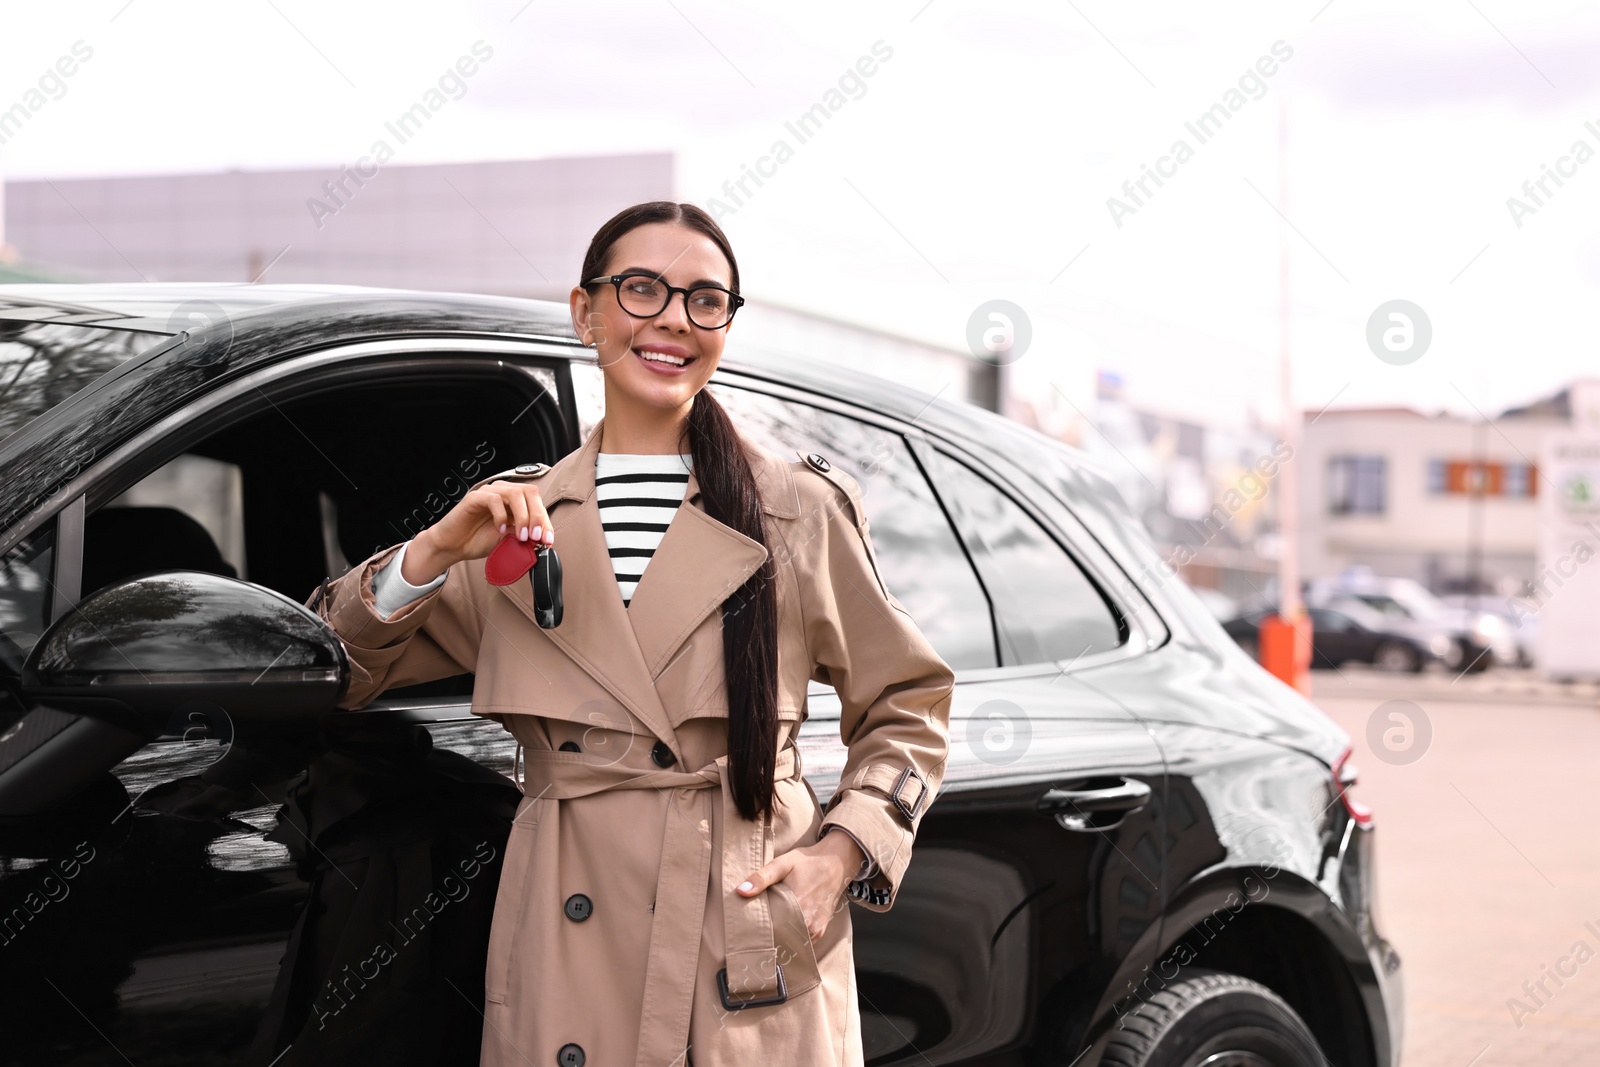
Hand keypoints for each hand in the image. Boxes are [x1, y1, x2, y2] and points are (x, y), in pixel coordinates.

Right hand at [402, 480, 555, 583]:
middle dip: (537, 516)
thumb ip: (525, 535)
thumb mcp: (509, 540)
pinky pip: (494, 499)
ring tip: (520, 536)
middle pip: (530, 492)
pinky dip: (501, 516)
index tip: (548, 540)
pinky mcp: (475, 497)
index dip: (545, 520)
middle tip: (536, 536)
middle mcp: (504, 493)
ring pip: (515, 494)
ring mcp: (489, 493)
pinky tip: (499, 529)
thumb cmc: (479, 540)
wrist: (454, 546)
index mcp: (515, 501)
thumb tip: (543, 538)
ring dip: (522, 516)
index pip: (537, 502)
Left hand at [736, 831, 865, 941]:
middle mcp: (807, 923)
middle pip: (780, 940)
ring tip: (764, 936)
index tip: (744, 932)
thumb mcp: (782, 863)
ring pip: (791, 945)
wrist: (836, 862)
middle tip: (750, 936)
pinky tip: (781, 933)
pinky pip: (802, 943)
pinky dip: (791, 940)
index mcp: (796, 907)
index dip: (756, 933)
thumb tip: (741, 891)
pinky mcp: (819, 931)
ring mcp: (815, 929)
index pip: (770, 931)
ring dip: (779, 941)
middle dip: (766, 939)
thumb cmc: (807, 862)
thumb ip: (761, 878)